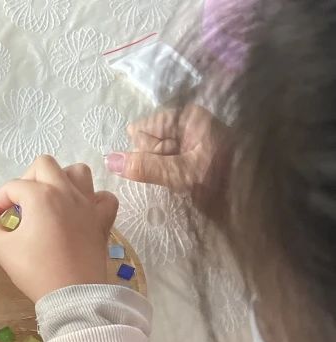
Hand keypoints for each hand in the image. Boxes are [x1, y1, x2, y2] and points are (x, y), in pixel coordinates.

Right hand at [0, 156, 117, 302]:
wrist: (73, 296)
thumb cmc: (37, 271)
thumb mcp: (4, 251)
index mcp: (40, 196)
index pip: (11, 188)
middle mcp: (66, 192)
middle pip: (44, 165)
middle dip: (27, 179)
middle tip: (20, 204)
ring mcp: (88, 205)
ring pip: (78, 172)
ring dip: (62, 179)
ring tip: (51, 199)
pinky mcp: (103, 221)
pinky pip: (104, 198)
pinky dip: (94, 200)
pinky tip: (82, 211)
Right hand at [105, 104, 227, 192]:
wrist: (257, 201)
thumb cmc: (225, 180)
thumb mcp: (182, 173)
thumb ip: (145, 167)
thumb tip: (108, 161)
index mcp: (187, 117)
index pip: (143, 129)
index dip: (145, 151)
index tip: (162, 166)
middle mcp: (187, 124)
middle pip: (149, 142)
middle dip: (154, 162)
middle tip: (178, 177)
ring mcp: (190, 142)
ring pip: (157, 157)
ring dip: (162, 173)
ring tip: (185, 183)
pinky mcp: (193, 158)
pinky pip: (167, 165)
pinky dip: (170, 177)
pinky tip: (184, 185)